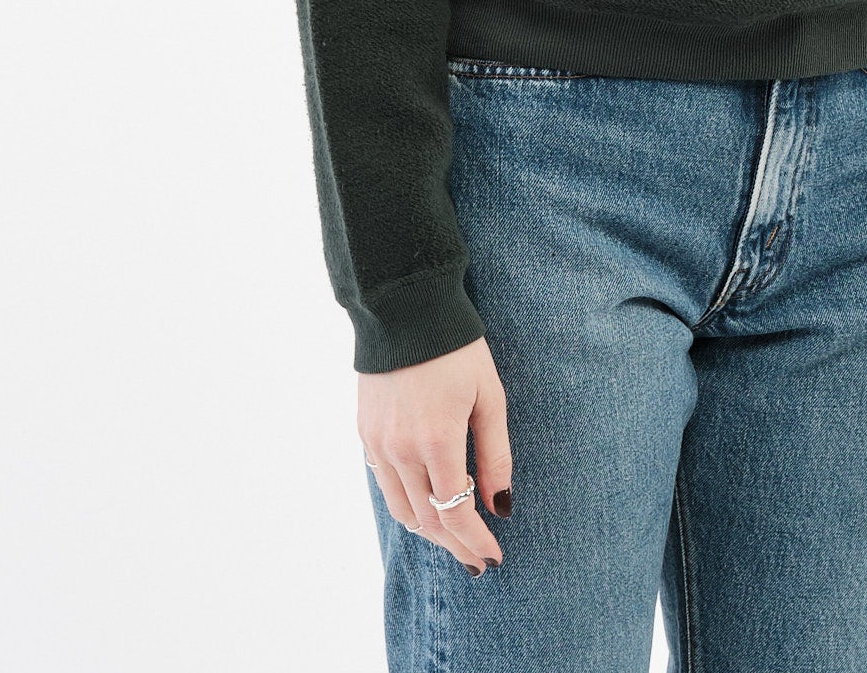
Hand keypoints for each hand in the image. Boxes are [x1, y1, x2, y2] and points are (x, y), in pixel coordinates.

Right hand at [359, 336, 512, 573]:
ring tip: (455, 537)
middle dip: (455, 544)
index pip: (455, 513)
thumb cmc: (457, 348)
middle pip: (427, 520)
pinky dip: (407, 503)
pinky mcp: (365, 434)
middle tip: (477, 558)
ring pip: (402, 508)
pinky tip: (426, 502)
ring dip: (429, 530)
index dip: (475, 540)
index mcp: (436, 441)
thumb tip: (500, 504)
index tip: (493, 555)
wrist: (404, 309)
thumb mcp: (489, 396)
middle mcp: (401, 450)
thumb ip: (495, 454)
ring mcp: (378, 444)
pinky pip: (385, 484)